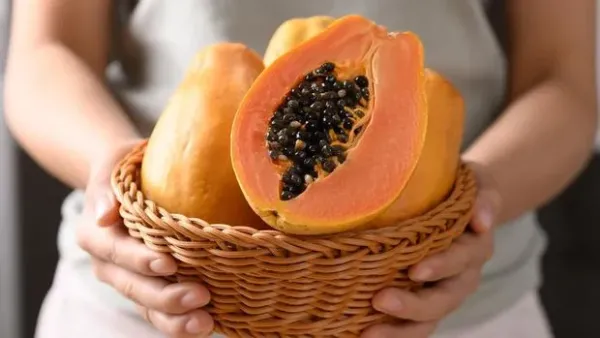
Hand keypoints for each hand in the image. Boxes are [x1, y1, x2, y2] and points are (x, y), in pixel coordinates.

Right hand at [75, 139, 213, 337]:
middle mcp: (108, 264)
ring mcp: (128, 279)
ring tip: (205, 324)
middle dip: (166, 297)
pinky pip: (160, 310)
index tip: (169, 264)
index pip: (117, 252)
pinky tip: (208, 324)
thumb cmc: (123, 168)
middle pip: (134, 287)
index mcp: (95, 236)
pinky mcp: (148, 287)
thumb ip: (105, 189)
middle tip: (201, 297)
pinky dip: (180, 320)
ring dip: (175, 319)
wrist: (125, 180)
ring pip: (147, 307)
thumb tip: (104, 214)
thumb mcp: (111, 165)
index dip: (141, 261)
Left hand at [362, 163, 501, 337]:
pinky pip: (413, 326)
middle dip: (413, 305)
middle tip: (380, 301)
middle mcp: (462, 277)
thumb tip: (482, 220)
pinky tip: (363, 335)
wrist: (466, 208)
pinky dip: (394, 333)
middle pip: (443, 300)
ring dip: (399, 330)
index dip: (440, 266)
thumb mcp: (479, 186)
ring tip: (368, 334)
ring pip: (428, 321)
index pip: (460, 260)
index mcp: (474, 248)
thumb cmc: (462, 191)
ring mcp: (444, 294)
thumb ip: (484, 199)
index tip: (415, 271)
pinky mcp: (427, 303)